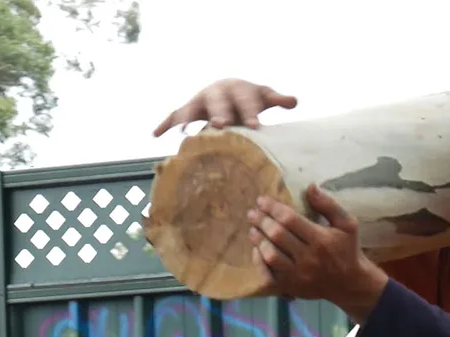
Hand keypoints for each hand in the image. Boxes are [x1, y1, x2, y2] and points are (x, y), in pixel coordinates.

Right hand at [153, 78, 297, 135]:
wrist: (230, 89)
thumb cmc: (251, 98)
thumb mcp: (264, 96)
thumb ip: (277, 99)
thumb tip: (294, 101)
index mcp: (238, 89)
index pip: (245, 101)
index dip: (250, 113)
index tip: (256, 127)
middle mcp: (216, 93)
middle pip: (217, 103)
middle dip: (219, 113)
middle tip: (222, 126)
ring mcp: (200, 100)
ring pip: (192, 108)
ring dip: (188, 119)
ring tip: (185, 133)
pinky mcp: (188, 109)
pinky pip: (174, 115)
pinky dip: (165, 123)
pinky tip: (155, 134)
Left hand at [246, 184, 387, 320]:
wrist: (349, 284)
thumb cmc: (347, 249)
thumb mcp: (347, 224)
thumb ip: (328, 205)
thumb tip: (310, 187)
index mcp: (321, 240)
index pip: (290, 220)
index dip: (273, 208)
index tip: (261, 200)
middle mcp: (308, 258)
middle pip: (277, 236)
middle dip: (262, 221)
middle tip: (252, 213)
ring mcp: (298, 275)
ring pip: (271, 256)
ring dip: (258, 240)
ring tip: (253, 229)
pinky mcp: (291, 287)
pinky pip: (268, 276)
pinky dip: (259, 262)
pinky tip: (256, 250)